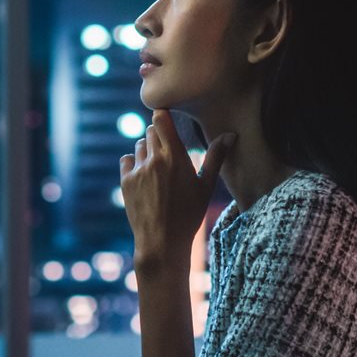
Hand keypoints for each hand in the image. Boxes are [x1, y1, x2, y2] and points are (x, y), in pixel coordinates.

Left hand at [119, 110, 234, 274]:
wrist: (162, 242)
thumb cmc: (189, 215)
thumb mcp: (206, 186)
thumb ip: (216, 156)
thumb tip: (231, 134)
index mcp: (175, 157)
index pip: (160, 119)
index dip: (162, 115)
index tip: (168, 117)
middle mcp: (154, 160)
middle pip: (150, 130)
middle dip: (159, 135)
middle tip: (169, 150)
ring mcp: (137, 170)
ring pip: (139, 145)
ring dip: (147, 149)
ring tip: (159, 167)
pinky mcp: (125, 181)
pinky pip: (127, 159)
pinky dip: (134, 163)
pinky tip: (144, 175)